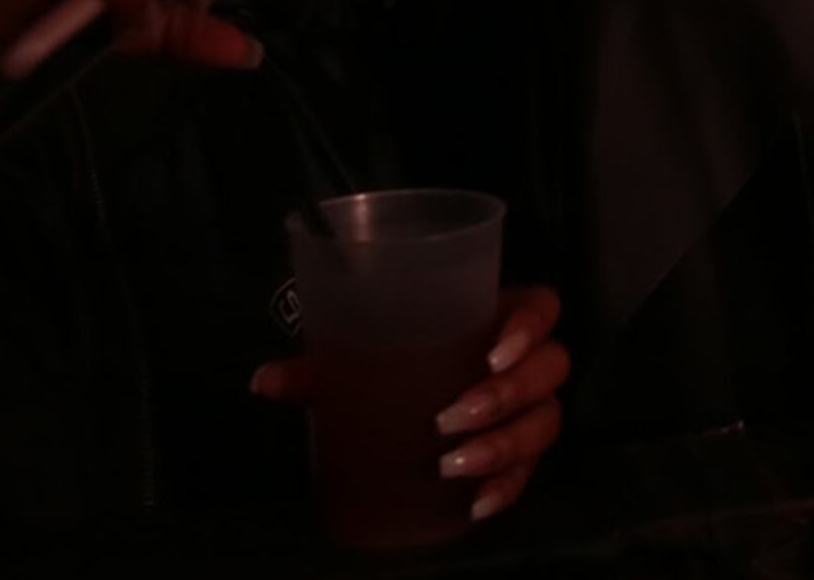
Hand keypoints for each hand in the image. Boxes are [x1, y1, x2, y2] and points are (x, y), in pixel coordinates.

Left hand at [253, 286, 567, 524]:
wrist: (411, 398)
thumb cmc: (397, 359)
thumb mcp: (356, 357)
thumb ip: (316, 368)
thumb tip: (263, 381)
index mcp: (497, 317)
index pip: (541, 308)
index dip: (528, 328)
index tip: (493, 354)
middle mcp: (527, 360)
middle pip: (550, 370)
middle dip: (506, 398)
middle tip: (451, 419)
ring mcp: (531, 409)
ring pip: (545, 422)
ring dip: (505, 446)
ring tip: (455, 466)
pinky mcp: (522, 453)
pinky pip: (531, 472)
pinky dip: (508, 488)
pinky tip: (477, 505)